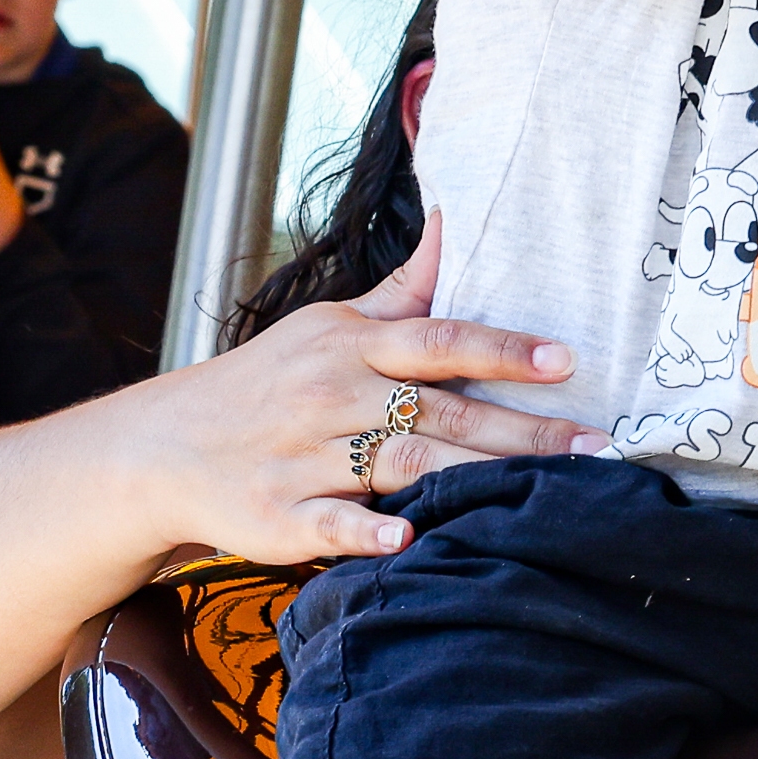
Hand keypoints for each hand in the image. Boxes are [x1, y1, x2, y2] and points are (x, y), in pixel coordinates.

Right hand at [130, 214, 591, 561]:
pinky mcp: (280, 517)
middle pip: (443, 414)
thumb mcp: (326, 328)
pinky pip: (332, 524)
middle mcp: (331, 399)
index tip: (566, 362)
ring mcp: (304, 460)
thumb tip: (451, 219)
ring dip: (473, 480)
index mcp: (349, 349)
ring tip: (547, 495)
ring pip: (401, 466)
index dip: (504, 351)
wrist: (159, 449)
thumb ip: (401, 291)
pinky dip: (368, 531)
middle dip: (525, 432)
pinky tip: (410, 539)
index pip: (439, 342)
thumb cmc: (264, 385)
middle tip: (598, 447)